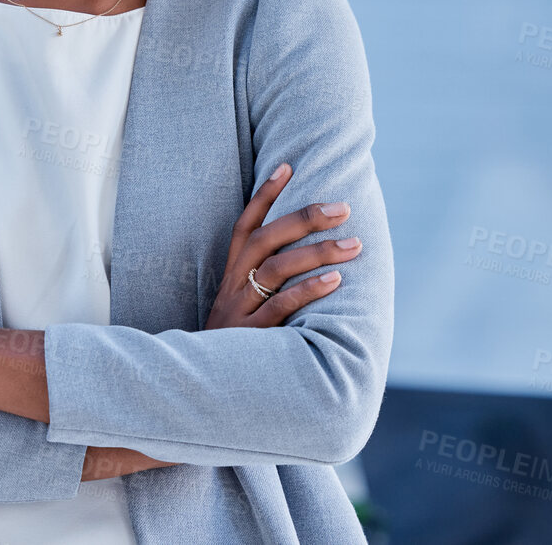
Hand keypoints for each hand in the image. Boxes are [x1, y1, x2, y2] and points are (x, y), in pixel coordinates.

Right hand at [204, 161, 361, 328]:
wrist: (198, 385)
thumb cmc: (232, 343)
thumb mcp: (239, 306)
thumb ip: (264, 281)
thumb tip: (306, 256)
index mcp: (230, 274)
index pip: (245, 224)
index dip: (264, 195)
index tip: (288, 165)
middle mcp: (232, 285)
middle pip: (266, 239)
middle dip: (304, 218)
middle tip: (342, 208)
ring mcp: (239, 309)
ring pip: (276, 268)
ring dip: (317, 252)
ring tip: (353, 244)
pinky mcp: (249, 335)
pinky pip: (280, 306)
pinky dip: (308, 290)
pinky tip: (335, 280)